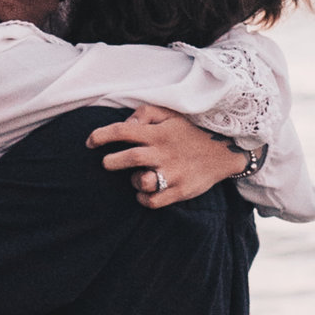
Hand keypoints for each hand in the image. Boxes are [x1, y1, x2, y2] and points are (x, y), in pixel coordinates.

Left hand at [87, 104, 249, 207]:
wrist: (226, 150)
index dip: (102, 136)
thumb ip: (145, 114)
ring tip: (138, 177)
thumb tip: (126, 125)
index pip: (123, 131)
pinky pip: (153, 201)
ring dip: (134, 181)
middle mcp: (164, 153)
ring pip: (142, 182)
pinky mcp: (181, 190)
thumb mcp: (171, 114)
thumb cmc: (191, 131)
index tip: (89, 142)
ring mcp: (173, 173)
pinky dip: (144, 199)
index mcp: (158, 133)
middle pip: (129, 158)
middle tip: (107, 162)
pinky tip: (145, 192)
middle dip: (111, 162)